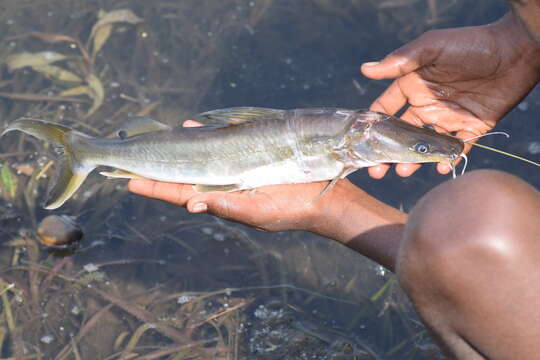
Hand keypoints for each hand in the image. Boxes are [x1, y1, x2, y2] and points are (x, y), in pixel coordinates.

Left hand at [128, 120, 347, 232]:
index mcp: (221, 200)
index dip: (156, 188)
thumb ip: (226, 207)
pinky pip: (224, 143)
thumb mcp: (257, 213)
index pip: (181, 193)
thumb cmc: (290, 209)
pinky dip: (209, 135)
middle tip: (134, 157)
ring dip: (182, 147)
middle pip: (186, 173)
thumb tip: (192, 205)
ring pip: (201, 156)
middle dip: (162, 165)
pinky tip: (195, 126)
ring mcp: (235, 169)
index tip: (129, 183)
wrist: (322, 197)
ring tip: (162, 136)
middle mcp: (224, 184)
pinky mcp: (250, 155)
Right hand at [361, 12, 539, 177]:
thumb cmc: (470, 44)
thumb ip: (400, 61)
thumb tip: (365, 69)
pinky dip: (448, 159)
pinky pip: (456, 148)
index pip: (386, 109)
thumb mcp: (431, 47)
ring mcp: (448, 118)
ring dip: (414, 161)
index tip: (360, 142)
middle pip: (402, 135)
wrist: (515, 51)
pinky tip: (442, 166)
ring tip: (405, 171)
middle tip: (378, 170)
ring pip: (425, 146)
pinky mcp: (471, 127)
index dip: (373, 125)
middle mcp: (427, 104)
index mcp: (413, 87)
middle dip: (388, 153)